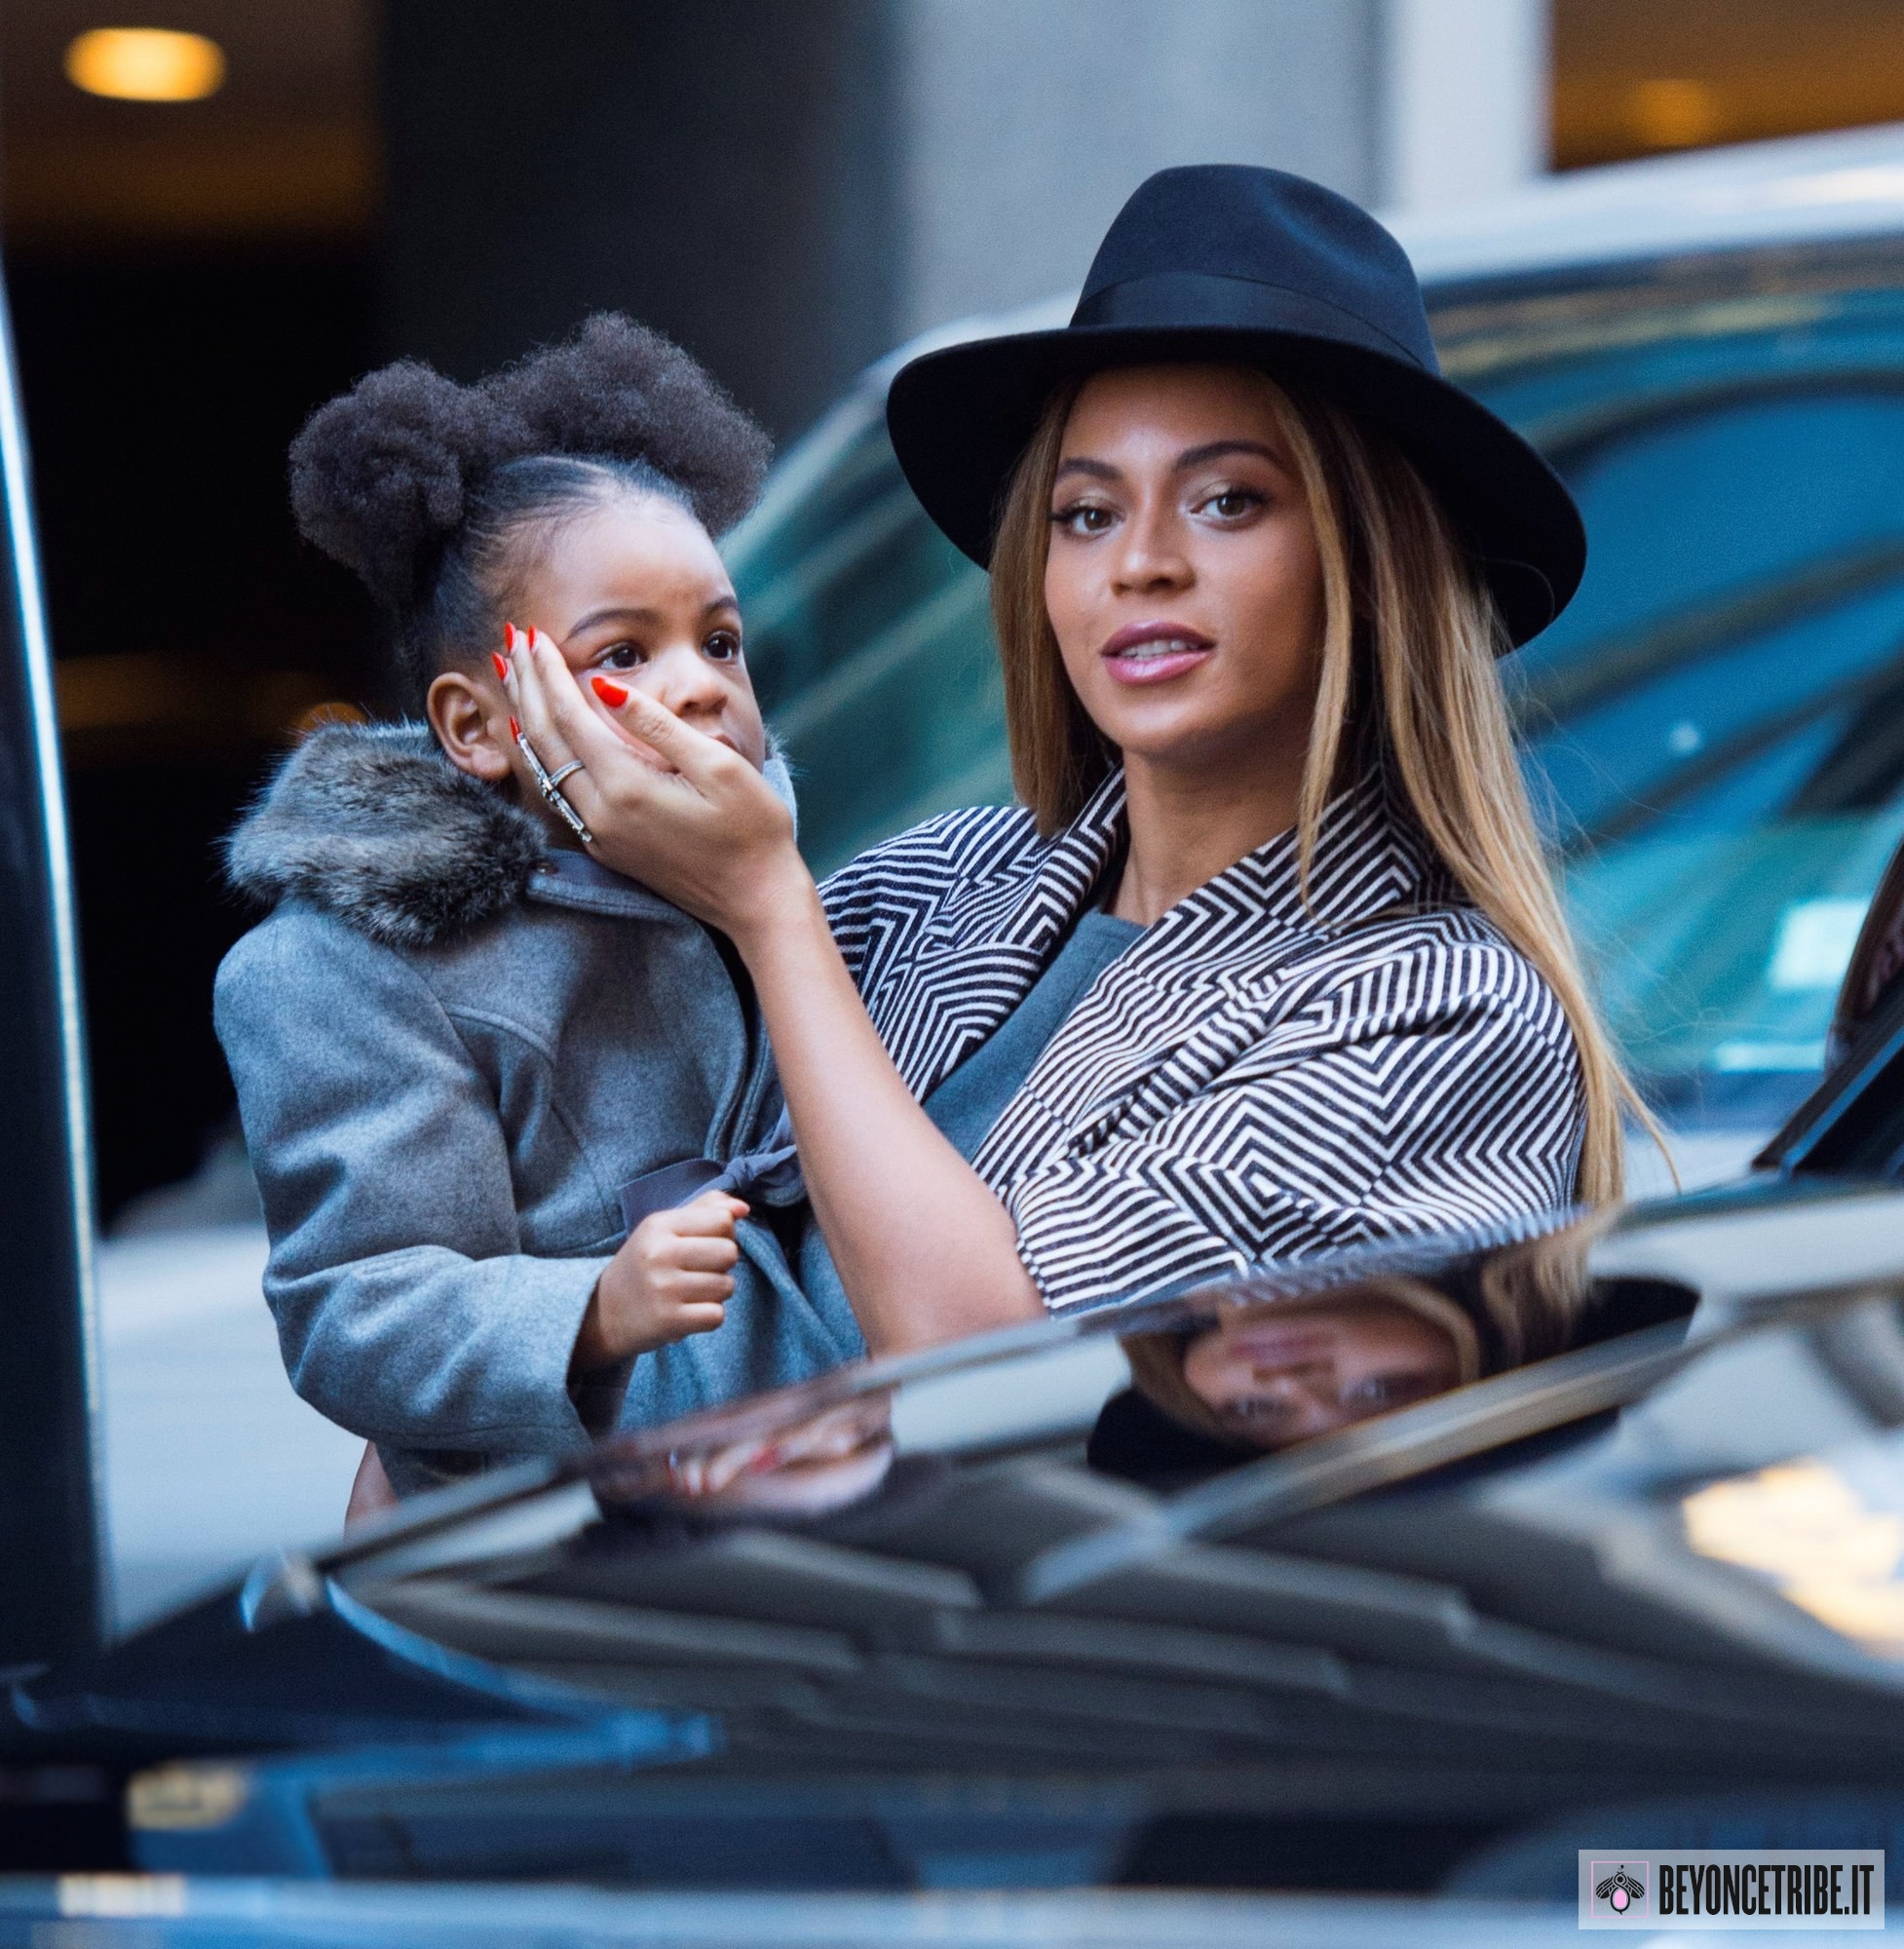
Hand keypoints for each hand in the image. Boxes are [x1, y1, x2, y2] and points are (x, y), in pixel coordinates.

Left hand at [503, 626, 808, 943]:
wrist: (757, 900)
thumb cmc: (752, 829)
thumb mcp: (718, 765)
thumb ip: (658, 724)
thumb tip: (605, 684)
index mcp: (626, 787)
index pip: (569, 716)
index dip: (547, 672)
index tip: (532, 634)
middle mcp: (600, 814)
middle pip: (543, 738)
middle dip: (526, 685)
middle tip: (511, 640)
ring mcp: (599, 835)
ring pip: (543, 766)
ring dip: (525, 717)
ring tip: (513, 677)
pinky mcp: (606, 847)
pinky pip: (557, 792)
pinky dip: (541, 755)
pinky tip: (536, 737)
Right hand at [571, 1189, 745, 1375]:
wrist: (605, 1311)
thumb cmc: (645, 1264)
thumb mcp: (665, 1228)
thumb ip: (705, 1209)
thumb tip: (743, 1208)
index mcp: (659, 1225)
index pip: (722, 1220)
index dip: (724, 1233)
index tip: (704, 1244)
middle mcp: (659, 1254)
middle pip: (729, 1252)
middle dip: (722, 1264)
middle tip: (697, 1271)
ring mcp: (663, 1289)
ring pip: (727, 1286)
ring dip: (716, 1292)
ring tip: (690, 1292)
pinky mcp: (669, 1321)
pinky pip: (717, 1316)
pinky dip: (709, 1316)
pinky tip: (689, 1312)